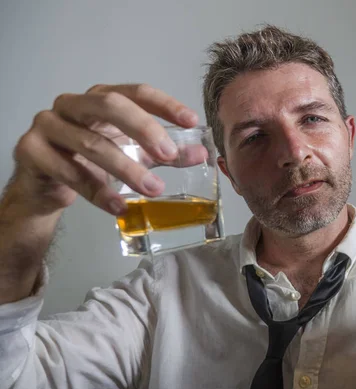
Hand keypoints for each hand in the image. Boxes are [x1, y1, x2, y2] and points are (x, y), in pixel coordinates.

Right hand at [11, 84, 199, 215]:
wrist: (46, 185)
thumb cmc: (89, 161)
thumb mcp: (132, 154)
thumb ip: (164, 154)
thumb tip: (201, 154)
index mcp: (100, 98)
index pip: (136, 92)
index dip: (165, 104)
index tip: (191, 121)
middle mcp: (73, 104)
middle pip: (111, 105)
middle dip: (144, 128)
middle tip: (169, 153)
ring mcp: (49, 125)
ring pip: (91, 143)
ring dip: (127, 169)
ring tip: (153, 189)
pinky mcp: (32, 151)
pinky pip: (70, 173)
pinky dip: (98, 192)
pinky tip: (119, 207)